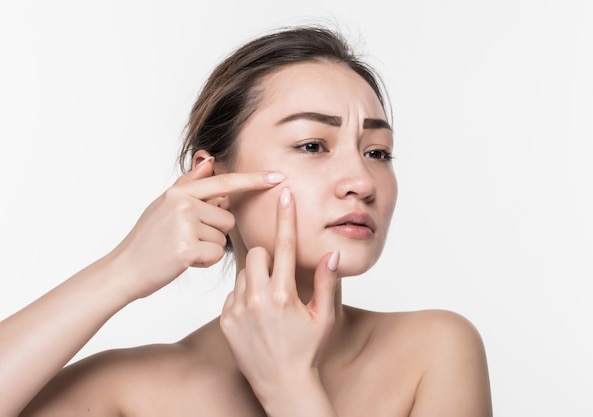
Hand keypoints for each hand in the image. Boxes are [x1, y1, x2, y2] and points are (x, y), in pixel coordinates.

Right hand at [108, 157, 284, 300]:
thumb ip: (189, 184)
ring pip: (223, 237)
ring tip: (183, 249)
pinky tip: (184, 261)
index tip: (278, 176)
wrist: (125, 269)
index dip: (253, 181)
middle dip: (214, 232)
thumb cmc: (148, 239)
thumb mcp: (164, 205)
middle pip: (228, 217)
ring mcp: (184, 225)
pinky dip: (204, 261)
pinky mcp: (186, 248)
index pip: (225, 182)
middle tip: (186, 239)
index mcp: (179, 191)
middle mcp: (183, 203)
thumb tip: (209, 160)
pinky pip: (215, 254)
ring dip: (208, 248)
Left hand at [220, 187, 339, 402]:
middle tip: (279, 277)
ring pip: (243, 272)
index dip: (286, 217)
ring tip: (269, 302)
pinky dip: (244, 295)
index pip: (285, 245)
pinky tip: (257, 315)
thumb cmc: (307, 350)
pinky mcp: (225, 319)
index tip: (283, 194)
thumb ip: (327, 283)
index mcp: (284, 295)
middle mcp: (257, 299)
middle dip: (267, 257)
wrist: (281, 384)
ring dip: (256, 277)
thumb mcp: (324, 317)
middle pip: (256, 253)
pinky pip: (233, 292)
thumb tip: (331, 254)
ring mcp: (238, 310)